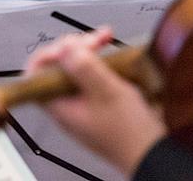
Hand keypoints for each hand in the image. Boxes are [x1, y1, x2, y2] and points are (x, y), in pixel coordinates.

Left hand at [25, 28, 165, 176]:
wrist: (155, 156)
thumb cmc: (130, 132)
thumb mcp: (106, 92)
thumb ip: (83, 67)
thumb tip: (64, 47)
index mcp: (58, 105)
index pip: (36, 74)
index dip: (49, 54)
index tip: (69, 45)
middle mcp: (66, 105)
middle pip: (57, 67)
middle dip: (74, 48)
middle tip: (95, 40)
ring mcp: (82, 104)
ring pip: (76, 69)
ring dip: (89, 51)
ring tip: (106, 36)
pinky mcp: (98, 103)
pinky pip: (91, 77)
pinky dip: (100, 63)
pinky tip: (112, 53)